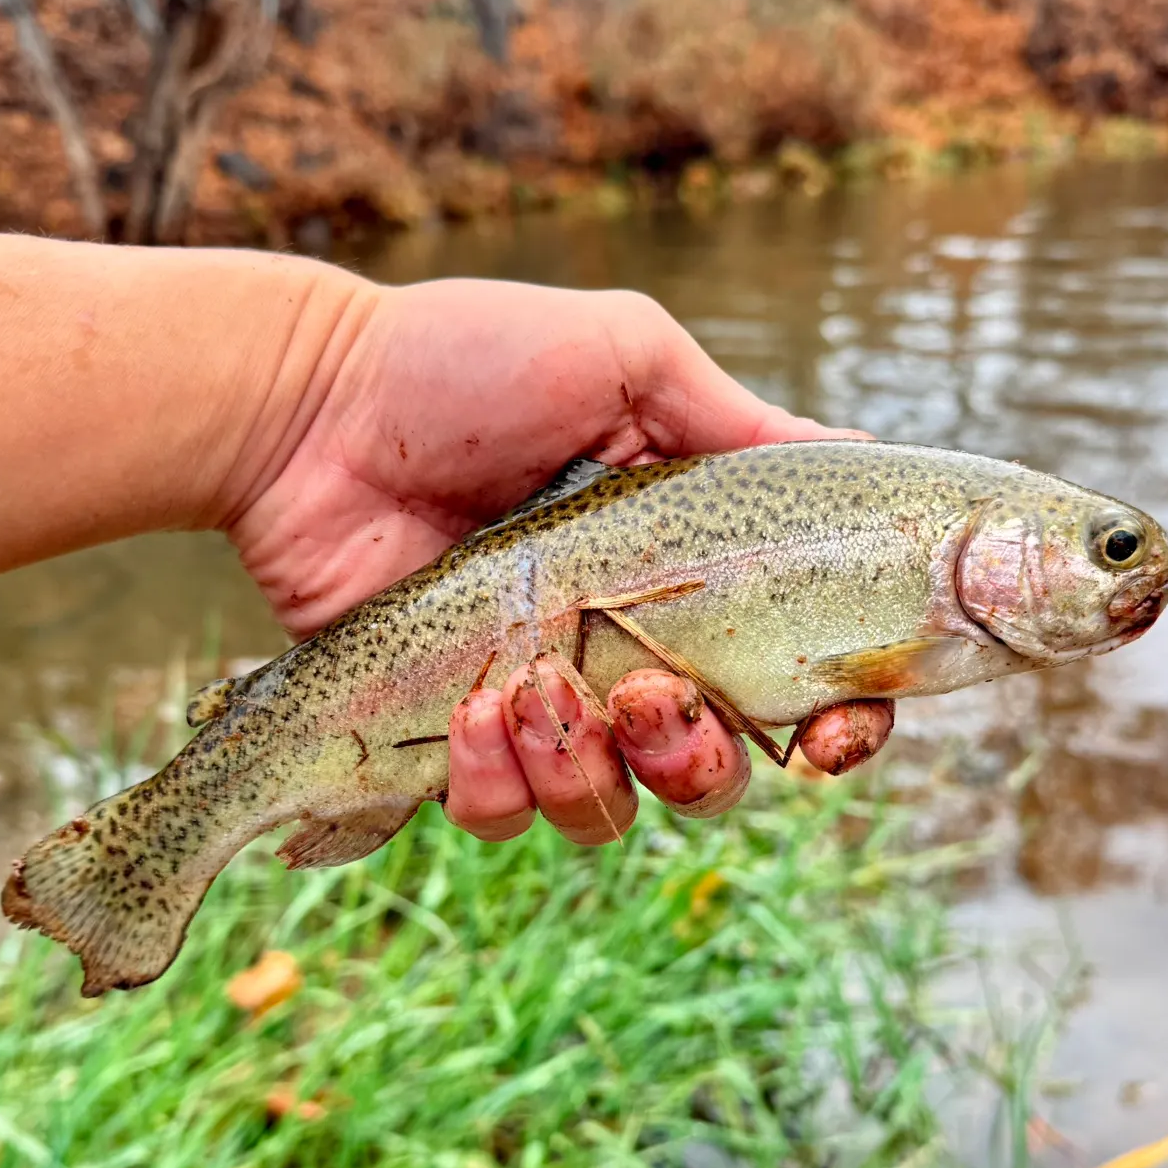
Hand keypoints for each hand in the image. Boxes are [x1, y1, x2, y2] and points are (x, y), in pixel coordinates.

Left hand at [227, 278, 897, 841]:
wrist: (312, 403)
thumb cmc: (469, 361)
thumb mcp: (627, 356)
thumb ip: (735, 420)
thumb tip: (855, 457)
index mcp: (677, 569)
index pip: (792, 676)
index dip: (836, 723)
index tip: (834, 731)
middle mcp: (619, 645)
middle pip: (710, 770)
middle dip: (700, 761)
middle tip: (654, 697)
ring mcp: (534, 695)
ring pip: (609, 805)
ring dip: (589, 770)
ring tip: (535, 688)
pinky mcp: (445, 732)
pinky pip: (501, 811)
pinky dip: (497, 781)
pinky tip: (476, 706)